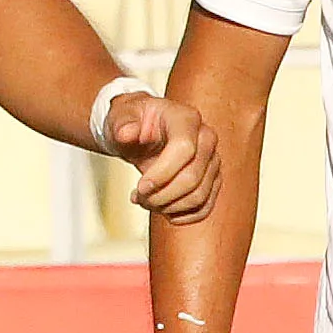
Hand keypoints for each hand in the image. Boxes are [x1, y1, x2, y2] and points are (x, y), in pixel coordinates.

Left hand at [109, 90, 219, 222]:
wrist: (142, 129)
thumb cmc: (132, 120)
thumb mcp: (120, 116)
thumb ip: (122, 123)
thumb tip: (126, 133)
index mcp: (185, 119)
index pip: (184, 149)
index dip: (162, 173)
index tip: (140, 187)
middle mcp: (206, 138)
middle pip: (193, 177)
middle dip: (161, 195)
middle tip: (138, 197)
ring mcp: (212, 160)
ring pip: (199, 195)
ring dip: (168, 207)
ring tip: (145, 202)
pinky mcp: (212, 179)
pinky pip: (205, 206)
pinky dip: (183, 216)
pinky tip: (162, 211)